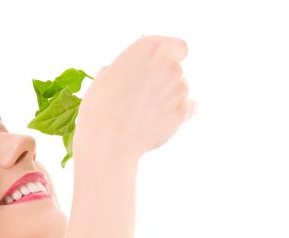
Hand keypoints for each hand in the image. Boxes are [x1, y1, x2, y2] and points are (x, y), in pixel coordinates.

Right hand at [72, 35, 196, 161]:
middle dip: (163, 80)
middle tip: (141, 96)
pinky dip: (176, 114)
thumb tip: (132, 70)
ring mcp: (179, 89)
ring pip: (180, 90)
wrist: (108, 140)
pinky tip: (157, 121)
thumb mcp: (107, 76)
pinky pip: (188, 109)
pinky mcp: (183, 112)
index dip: (171, 55)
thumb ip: (128, 67)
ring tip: (143, 113)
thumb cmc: (101, 107)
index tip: (161, 65)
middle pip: (176, 70)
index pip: (178, 46)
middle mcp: (170, 65)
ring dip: (168, 98)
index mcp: (150, 48)